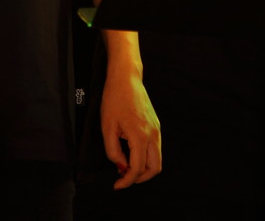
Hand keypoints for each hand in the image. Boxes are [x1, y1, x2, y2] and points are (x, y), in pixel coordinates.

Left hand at [101, 62, 161, 188]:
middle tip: (123, 177)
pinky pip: (155, 148)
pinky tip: (131, 153)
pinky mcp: (155, 124)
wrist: (126, 78)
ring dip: (144, 168)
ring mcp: (156, 128)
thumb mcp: (107, 128)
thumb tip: (121, 166)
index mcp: (140, 135)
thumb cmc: (114, 100)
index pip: (138, 168)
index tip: (116, 185)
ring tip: (125, 164)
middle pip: (155, 168)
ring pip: (157, 159)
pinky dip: (146, 157)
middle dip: (140, 178)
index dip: (127, 181)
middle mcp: (153, 133)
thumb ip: (113, 152)